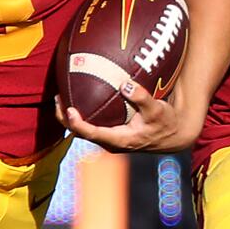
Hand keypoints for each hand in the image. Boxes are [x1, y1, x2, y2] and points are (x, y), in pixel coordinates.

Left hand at [56, 81, 195, 152]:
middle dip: (66, 118)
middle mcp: (111, 143)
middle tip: (57, 97)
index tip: (68, 109)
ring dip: (70, 117)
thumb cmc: (164, 122)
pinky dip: (82, 114)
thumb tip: (125, 85)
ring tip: (61, 96)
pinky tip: (79, 96)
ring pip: (83, 131)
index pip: (92, 134)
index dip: (78, 123)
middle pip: (81, 134)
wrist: (172, 136)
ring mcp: (109, 140)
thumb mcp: (158, 109)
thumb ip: (142, 98)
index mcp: (119, 140)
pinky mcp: (111, 134)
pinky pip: (91, 126)